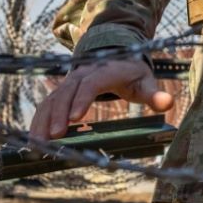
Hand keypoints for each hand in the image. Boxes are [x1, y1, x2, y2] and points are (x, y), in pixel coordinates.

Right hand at [29, 58, 173, 139]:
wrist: (116, 58)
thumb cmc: (132, 75)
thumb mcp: (145, 82)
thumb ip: (154, 95)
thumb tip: (168, 103)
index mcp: (105, 71)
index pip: (91, 84)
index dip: (82, 99)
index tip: (75, 118)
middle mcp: (82, 75)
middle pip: (66, 92)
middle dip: (58, 114)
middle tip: (55, 137)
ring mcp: (69, 83)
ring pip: (52, 99)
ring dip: (43, 120)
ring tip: (38, 144)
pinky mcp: (60, 93)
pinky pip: (46, 105)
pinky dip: (38, 121)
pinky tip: (34, 140)